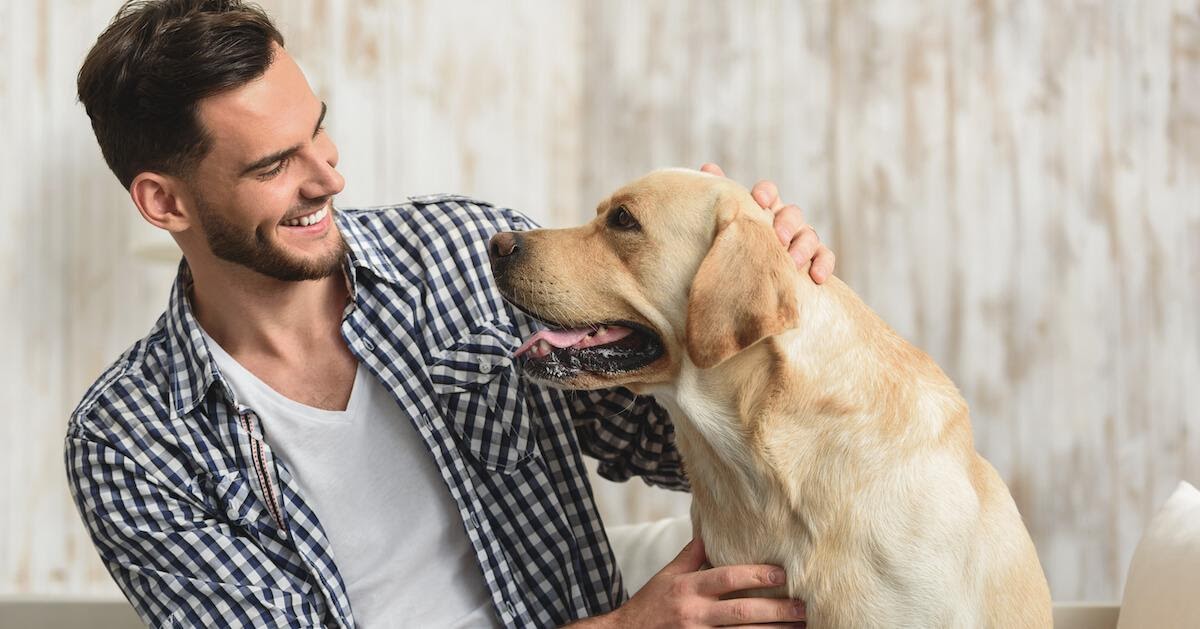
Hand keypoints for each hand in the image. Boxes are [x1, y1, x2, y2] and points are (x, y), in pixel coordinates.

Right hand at [585, 538, 806, 627]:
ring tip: (799, 627)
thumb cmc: (650, 604)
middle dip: (775, 610)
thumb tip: (710, 531)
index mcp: (688, 588)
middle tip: (802, 606)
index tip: (782, 574)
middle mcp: (694, 613)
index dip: (756, 576)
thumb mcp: (667, 576)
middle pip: (741, 612)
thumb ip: (691, 556)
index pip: (727, 578)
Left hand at [700, 163, 834, 283]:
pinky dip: (823, 264)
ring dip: (803, 247)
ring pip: (810, 235)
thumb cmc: (737, 247)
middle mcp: (785, 220)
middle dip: (787, 223)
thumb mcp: (728, 224)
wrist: (751, 281)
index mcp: (764, 209)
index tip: (758, 200)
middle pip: (793, 213)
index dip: (765, 193)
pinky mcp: (815, 259)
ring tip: (792, 262)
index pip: (768, 192)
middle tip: (778, 237)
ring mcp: (802, 239)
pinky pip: (825, 257)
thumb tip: (708, 166)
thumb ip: (721, 200)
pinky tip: (816, 277)